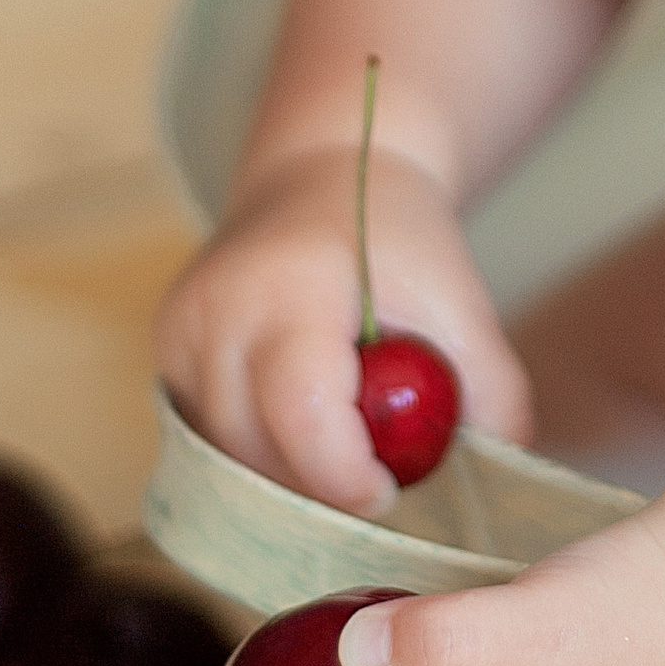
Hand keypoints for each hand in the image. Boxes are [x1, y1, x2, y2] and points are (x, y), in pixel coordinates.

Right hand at [155, 141, 533, 514]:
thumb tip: (497, 479)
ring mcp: (180, 331)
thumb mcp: (461, 304)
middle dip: (320, 486)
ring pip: (226, 456)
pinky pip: (208, 438)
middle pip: (256, 449)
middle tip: (377, 479)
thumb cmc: (397, 241)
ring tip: (342, 444)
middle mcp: (216, 309)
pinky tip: (299, 427)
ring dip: (286, 475)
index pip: (300, 409)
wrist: (325, 175)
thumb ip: (489, 393)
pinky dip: (256, 452)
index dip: (342, 473)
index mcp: (290, 286)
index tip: (388, 490)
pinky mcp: (167, 351)